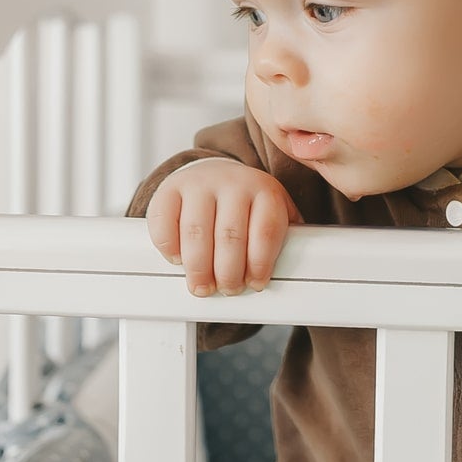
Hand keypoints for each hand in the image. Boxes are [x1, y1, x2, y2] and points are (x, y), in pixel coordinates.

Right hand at [145, 159, 303, 296]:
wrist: (216, 173)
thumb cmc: (247, 204)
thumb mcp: (274, 212)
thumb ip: (285, 237)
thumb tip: (297, 273)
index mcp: (264, 190)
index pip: (265, 230)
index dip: (259, 264)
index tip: (255, 283)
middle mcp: (232, 183)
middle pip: (230, 236)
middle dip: (228, 273)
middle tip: (227, 288)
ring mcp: (199, 183)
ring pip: (196, 233)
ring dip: (199, 268)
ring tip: (202, 285)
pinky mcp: (170, 188)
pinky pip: (165, 222)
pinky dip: (169, 247)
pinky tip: (178, 259)